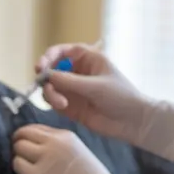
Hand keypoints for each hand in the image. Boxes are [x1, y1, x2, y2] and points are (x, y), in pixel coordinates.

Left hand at [11, 123, 150, 173]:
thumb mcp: (79, 153)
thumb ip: (60, 147)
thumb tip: (40, 148)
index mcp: (65, 136)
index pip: (37, 128)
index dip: (30, 138)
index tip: (31, 148)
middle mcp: (53, 143)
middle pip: (23, 133)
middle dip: (20, 143)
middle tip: (23, 157)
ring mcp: (44, 158)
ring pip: (18, 147)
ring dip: (19, 156)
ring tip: (27, 168)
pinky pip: (17, 164)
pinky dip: (19, 169)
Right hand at [34, 42, 173, 161]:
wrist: (132, 122)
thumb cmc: (121, 96)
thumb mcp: (95, 85)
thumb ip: (69, 80)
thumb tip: (45, 75)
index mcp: (87, 58)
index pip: (60, 51)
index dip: (48, 57)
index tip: (41, 67)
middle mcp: (76, 72)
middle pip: (50, 68)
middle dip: (45, 77)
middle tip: (43, 84)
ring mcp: (72, 89)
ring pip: (50, 86)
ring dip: (50, 93)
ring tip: (62, 103)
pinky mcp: (70, 105)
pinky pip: (53, 100)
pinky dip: (54, 102)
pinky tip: (64, 106)